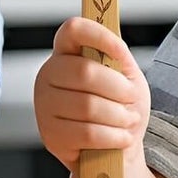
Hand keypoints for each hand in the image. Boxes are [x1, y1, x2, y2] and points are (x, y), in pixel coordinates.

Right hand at [33, 17, 150, 173]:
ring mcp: (45, 105)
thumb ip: (120, 60)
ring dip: (119, 116)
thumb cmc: (119, 107)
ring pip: (87, 106)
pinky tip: (121, 137)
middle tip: (132, 99)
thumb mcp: (126, 77)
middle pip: (84, 72)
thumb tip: (117, 49)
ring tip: (128, 120)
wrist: (116, 147)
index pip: (73, 30)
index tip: (121, 51)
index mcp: (66, 53)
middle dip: (118, 88)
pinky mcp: (50, 135)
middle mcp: (48, 75)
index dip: (98, 36)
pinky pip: (88, 134)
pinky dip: (113, 137)